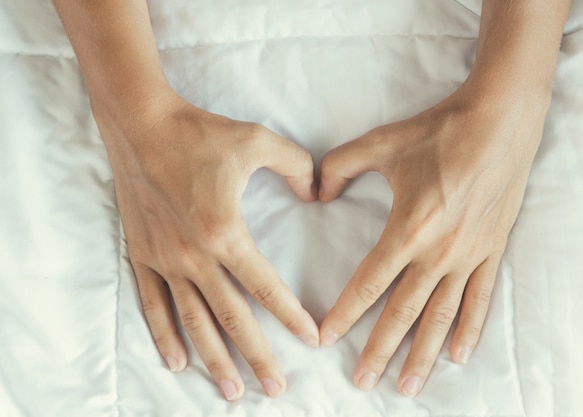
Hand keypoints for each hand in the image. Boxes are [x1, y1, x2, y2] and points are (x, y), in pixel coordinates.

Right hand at [99, 93, 318, 400]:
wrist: (140, 123)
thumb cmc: (199, 133)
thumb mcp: (258, 140)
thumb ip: (297, 166)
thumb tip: (317, 192)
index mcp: (226, 231)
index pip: (266, 287)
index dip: (291, 316)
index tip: (312, 340)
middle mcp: (194, 255)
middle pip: (231, 317)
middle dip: (256, 356)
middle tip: (275, 389)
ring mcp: (165, 259)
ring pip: (193, 321)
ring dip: (213, 358)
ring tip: (231, 390)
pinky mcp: (141, 255)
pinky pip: (153, 304)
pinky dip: (164, 335)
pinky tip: (176, 361)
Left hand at [318, 85, 546, 395]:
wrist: (499, 121)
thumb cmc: (438, 132)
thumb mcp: (381, 143)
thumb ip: (339, 166)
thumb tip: (317, 191)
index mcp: (408, 230)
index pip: (369, 283)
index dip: (345, 313)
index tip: (326, 339)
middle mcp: (438, 253)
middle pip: (403, 312)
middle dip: (379, 349)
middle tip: (362, 382)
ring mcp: (468, 256)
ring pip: (440, 317)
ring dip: (422, 354)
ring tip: (407, 386)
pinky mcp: (491, 250)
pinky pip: (479, 299)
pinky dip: (468, 330)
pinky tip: (457, 355)